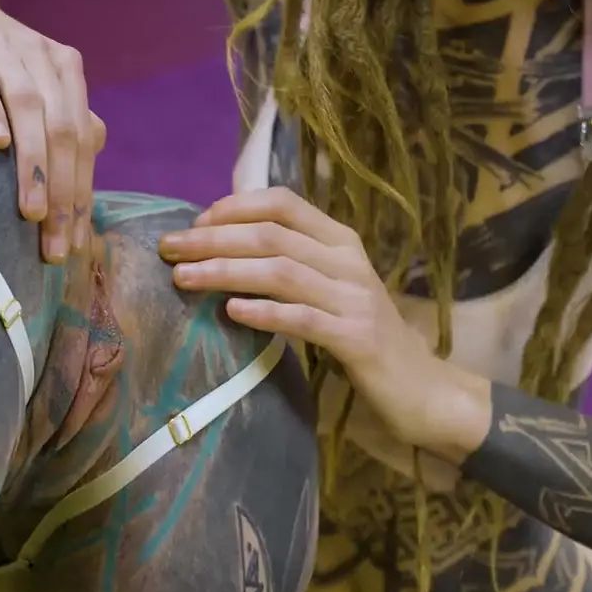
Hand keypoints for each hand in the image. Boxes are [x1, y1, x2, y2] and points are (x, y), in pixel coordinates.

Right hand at [0, 0, 104, 262]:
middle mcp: (43, 59)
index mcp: (67, 72)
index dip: (81, 193)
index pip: (83, 140)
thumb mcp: (36, 82)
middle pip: (63, 131)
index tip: (74, 241)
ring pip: (30, 110)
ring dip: (33, 165)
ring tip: (31, 212)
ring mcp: (6, 49)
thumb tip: (93, 153)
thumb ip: (64, 115)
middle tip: (54, 242)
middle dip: (62, 192)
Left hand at [158, 187, 480, 451]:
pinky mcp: (357, 339)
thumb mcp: (328, 289)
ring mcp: (355, 298)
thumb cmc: (362, 335)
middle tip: (169, 249)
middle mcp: (348, 261)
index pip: (284, 203)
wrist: (421, 387)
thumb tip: (221, 248)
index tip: (195, 221)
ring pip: (281, 272)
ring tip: (184, 279)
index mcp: (340, 240)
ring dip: (226, 272)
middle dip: (214, 239)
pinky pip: (304, 319)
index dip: (235, 207)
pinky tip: (231, 312)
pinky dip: (265, 312)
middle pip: (272, 236)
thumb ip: (289, 264)